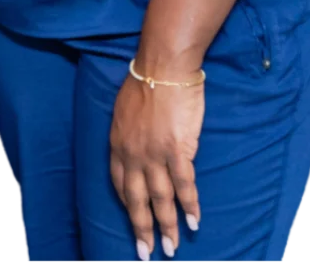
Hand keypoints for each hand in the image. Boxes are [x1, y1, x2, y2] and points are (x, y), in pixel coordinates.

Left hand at [108, 68, 202, 259]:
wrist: (163, 66)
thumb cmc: (146, 82)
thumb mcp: (124, 111)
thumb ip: (127, 134)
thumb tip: (134, 146)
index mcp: (117, 144)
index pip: (118, 183)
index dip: (127, 205)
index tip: (134, 221)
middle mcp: (132, 154)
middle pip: (136, 199)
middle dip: (142, 228)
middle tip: (146, 253)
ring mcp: (154, 154)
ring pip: (160, 198)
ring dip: (166, 226)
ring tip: (171, 248)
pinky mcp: (177, 150)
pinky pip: (183, 185)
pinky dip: (189, 205)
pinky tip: (193, 222)